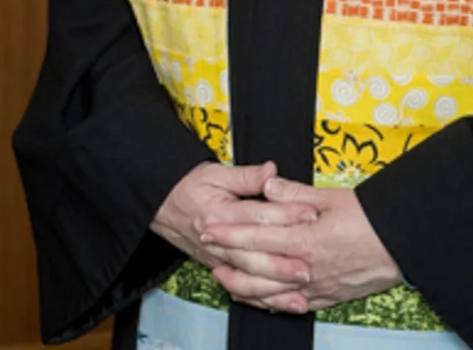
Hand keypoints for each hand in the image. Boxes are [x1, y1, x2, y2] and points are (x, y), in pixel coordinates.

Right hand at [152, 162, 318, 303]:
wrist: (162, 205)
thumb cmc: (188, 187)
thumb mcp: (215, 173)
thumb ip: (247, 175)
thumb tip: (272, 171)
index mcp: (218, 213)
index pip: (256, 216)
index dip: (285, 215)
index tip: (310, 214)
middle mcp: (217, 241)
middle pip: (253, 255)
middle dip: (283, 262)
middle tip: (310, 264)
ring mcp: (218, 258)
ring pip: (249, 278)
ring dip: (276, 285)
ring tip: (301, 287)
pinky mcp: (220, 268)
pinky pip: (242, 289)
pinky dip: (263, 298)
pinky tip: (281, 301)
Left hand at [200, 178, 400, 314]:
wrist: (402, 246)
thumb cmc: (368, 218)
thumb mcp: (331, 198)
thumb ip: (294, 194)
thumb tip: (267, 186)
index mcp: (305, 239)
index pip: (257, 236)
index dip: (229, 233)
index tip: (208, 228)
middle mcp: (307, 268)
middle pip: (257, 267)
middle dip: (227, 257)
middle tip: (205, 249)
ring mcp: (316, 287)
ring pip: (270, 293)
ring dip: (243, 285)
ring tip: (222, 275)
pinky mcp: (327, 298)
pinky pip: (291, 305)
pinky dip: (269, 302)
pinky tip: (257, 297)